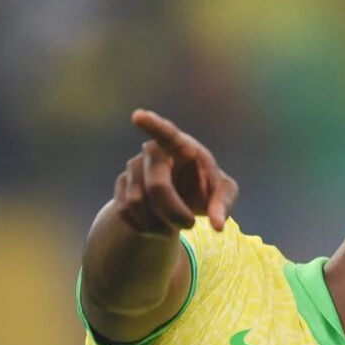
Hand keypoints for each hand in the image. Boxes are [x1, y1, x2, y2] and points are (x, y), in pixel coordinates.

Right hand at [114, 109, 237, 233]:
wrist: (182, 198)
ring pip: (137, 204)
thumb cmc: (206, 187)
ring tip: (175, 225)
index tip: (138, 117)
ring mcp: (133, 168)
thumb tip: (218, 226)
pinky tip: (158, 225)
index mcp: (181, 146)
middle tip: (191, 224)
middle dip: (175, 213)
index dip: (153, 125)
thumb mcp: (223, 194)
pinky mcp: (121, 187)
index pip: (166, 133)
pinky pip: (126, 212)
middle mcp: (152, 152)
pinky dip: (145, 227)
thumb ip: (224, 205)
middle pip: (157, 187)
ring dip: (159, 224)